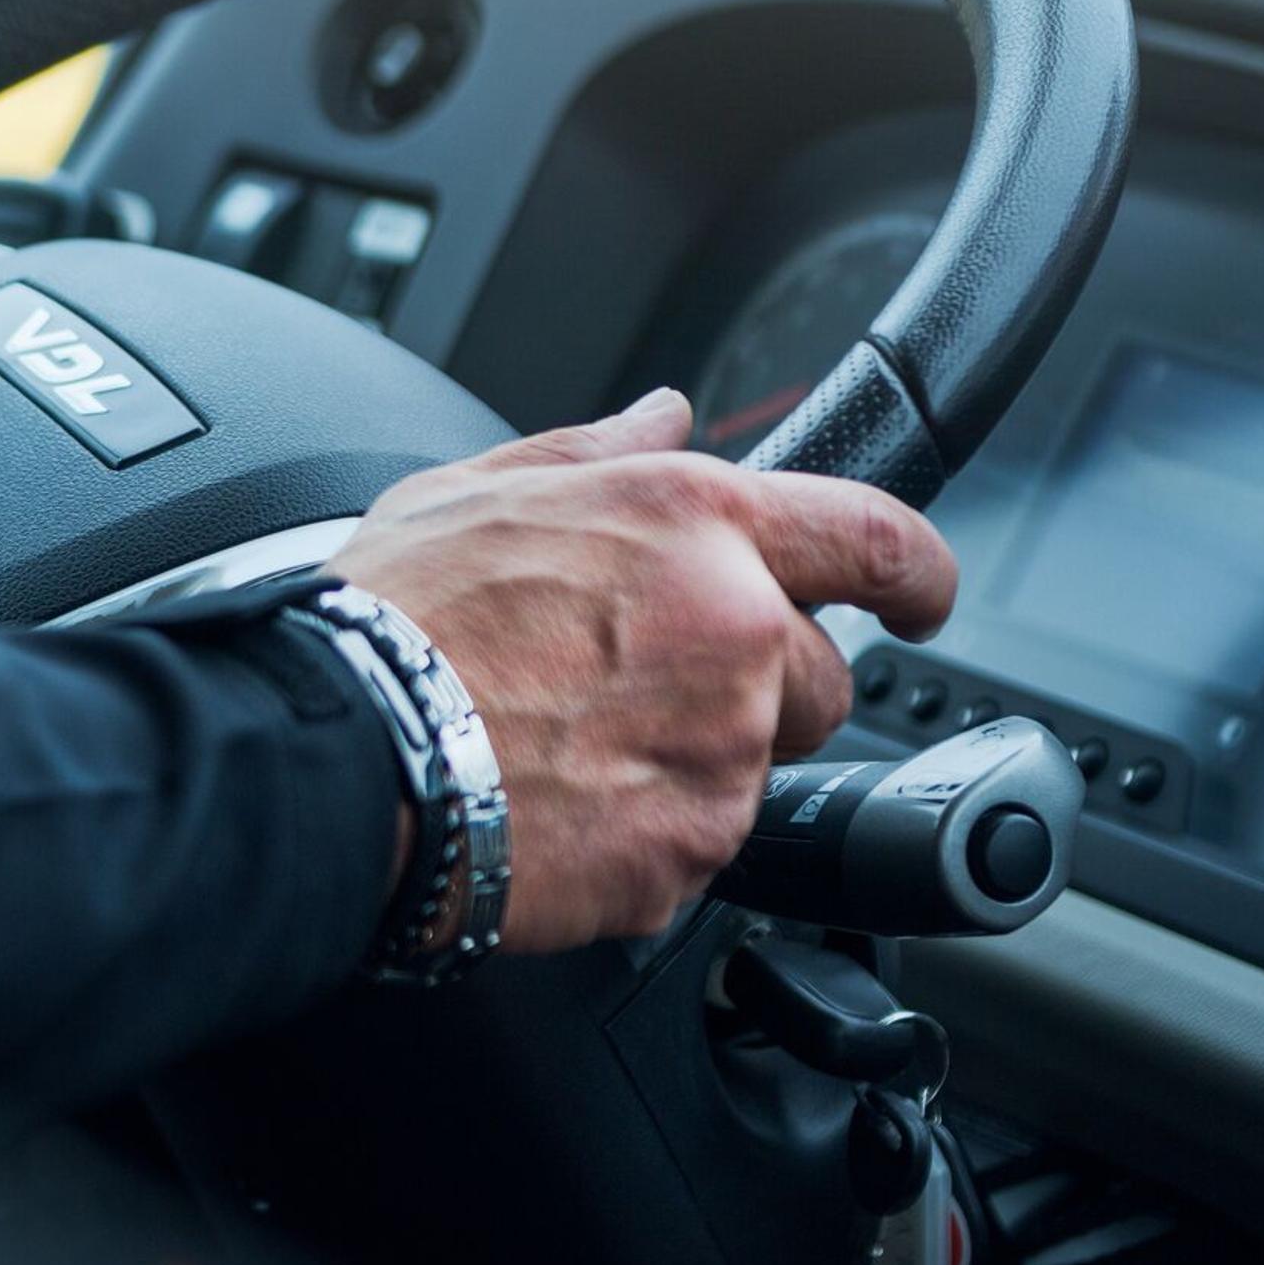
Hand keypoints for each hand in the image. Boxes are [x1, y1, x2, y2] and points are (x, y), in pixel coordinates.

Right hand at [335, 387, 958, 953]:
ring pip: (752, 769)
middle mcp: (733, 628)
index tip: (920, 599)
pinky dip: (642, 839)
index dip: (915, 573)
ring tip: (566, 752)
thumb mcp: (478, 491)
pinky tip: (554, 808)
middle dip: (756, 693)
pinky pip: (696, 849)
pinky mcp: (691, 848)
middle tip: (633, 696)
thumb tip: (664, 415)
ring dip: (688, 767)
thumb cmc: (392, 619)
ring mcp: (721, 747)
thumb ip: (596, 452)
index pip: (873, 536)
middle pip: (819, 680)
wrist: (343, 752)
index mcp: (689, 522)